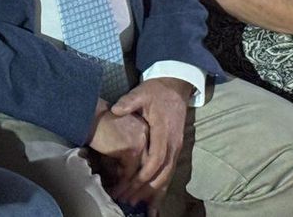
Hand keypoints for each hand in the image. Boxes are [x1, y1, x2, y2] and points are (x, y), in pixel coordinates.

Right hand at [89, 108, 148, 201]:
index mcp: (148, 130)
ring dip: (130, 188)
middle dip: (140, 185)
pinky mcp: (132, 149)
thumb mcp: (120, 138)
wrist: (90, 115)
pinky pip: (129, 173)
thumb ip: (128, 153)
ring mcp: (142, 142)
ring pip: (141, 172)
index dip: (145, 175)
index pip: (151, 158)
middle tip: (131, 198)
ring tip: (122, 197)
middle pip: (149, 166)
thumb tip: (128, 177)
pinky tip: (114, 191)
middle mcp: (148, 135)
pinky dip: (121, 184)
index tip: (138, 188)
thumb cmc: (100, 126)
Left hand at [108, 78, 191, 205]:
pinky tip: (153, 202)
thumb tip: (116, 110)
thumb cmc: (157, 92)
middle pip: (162, 172)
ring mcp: (176, 147)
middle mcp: (174, 143)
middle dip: (145, 188)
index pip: (157, 157)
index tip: (131, 184)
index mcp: (164, 131)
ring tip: (136, 204)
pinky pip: (169, 172)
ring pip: (167, 175)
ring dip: (153, 192)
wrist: (176, 88)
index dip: (145, 173)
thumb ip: (129, 101)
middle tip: (127, 200)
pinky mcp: (175, 150)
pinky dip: (161, 188)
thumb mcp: (142, 92)